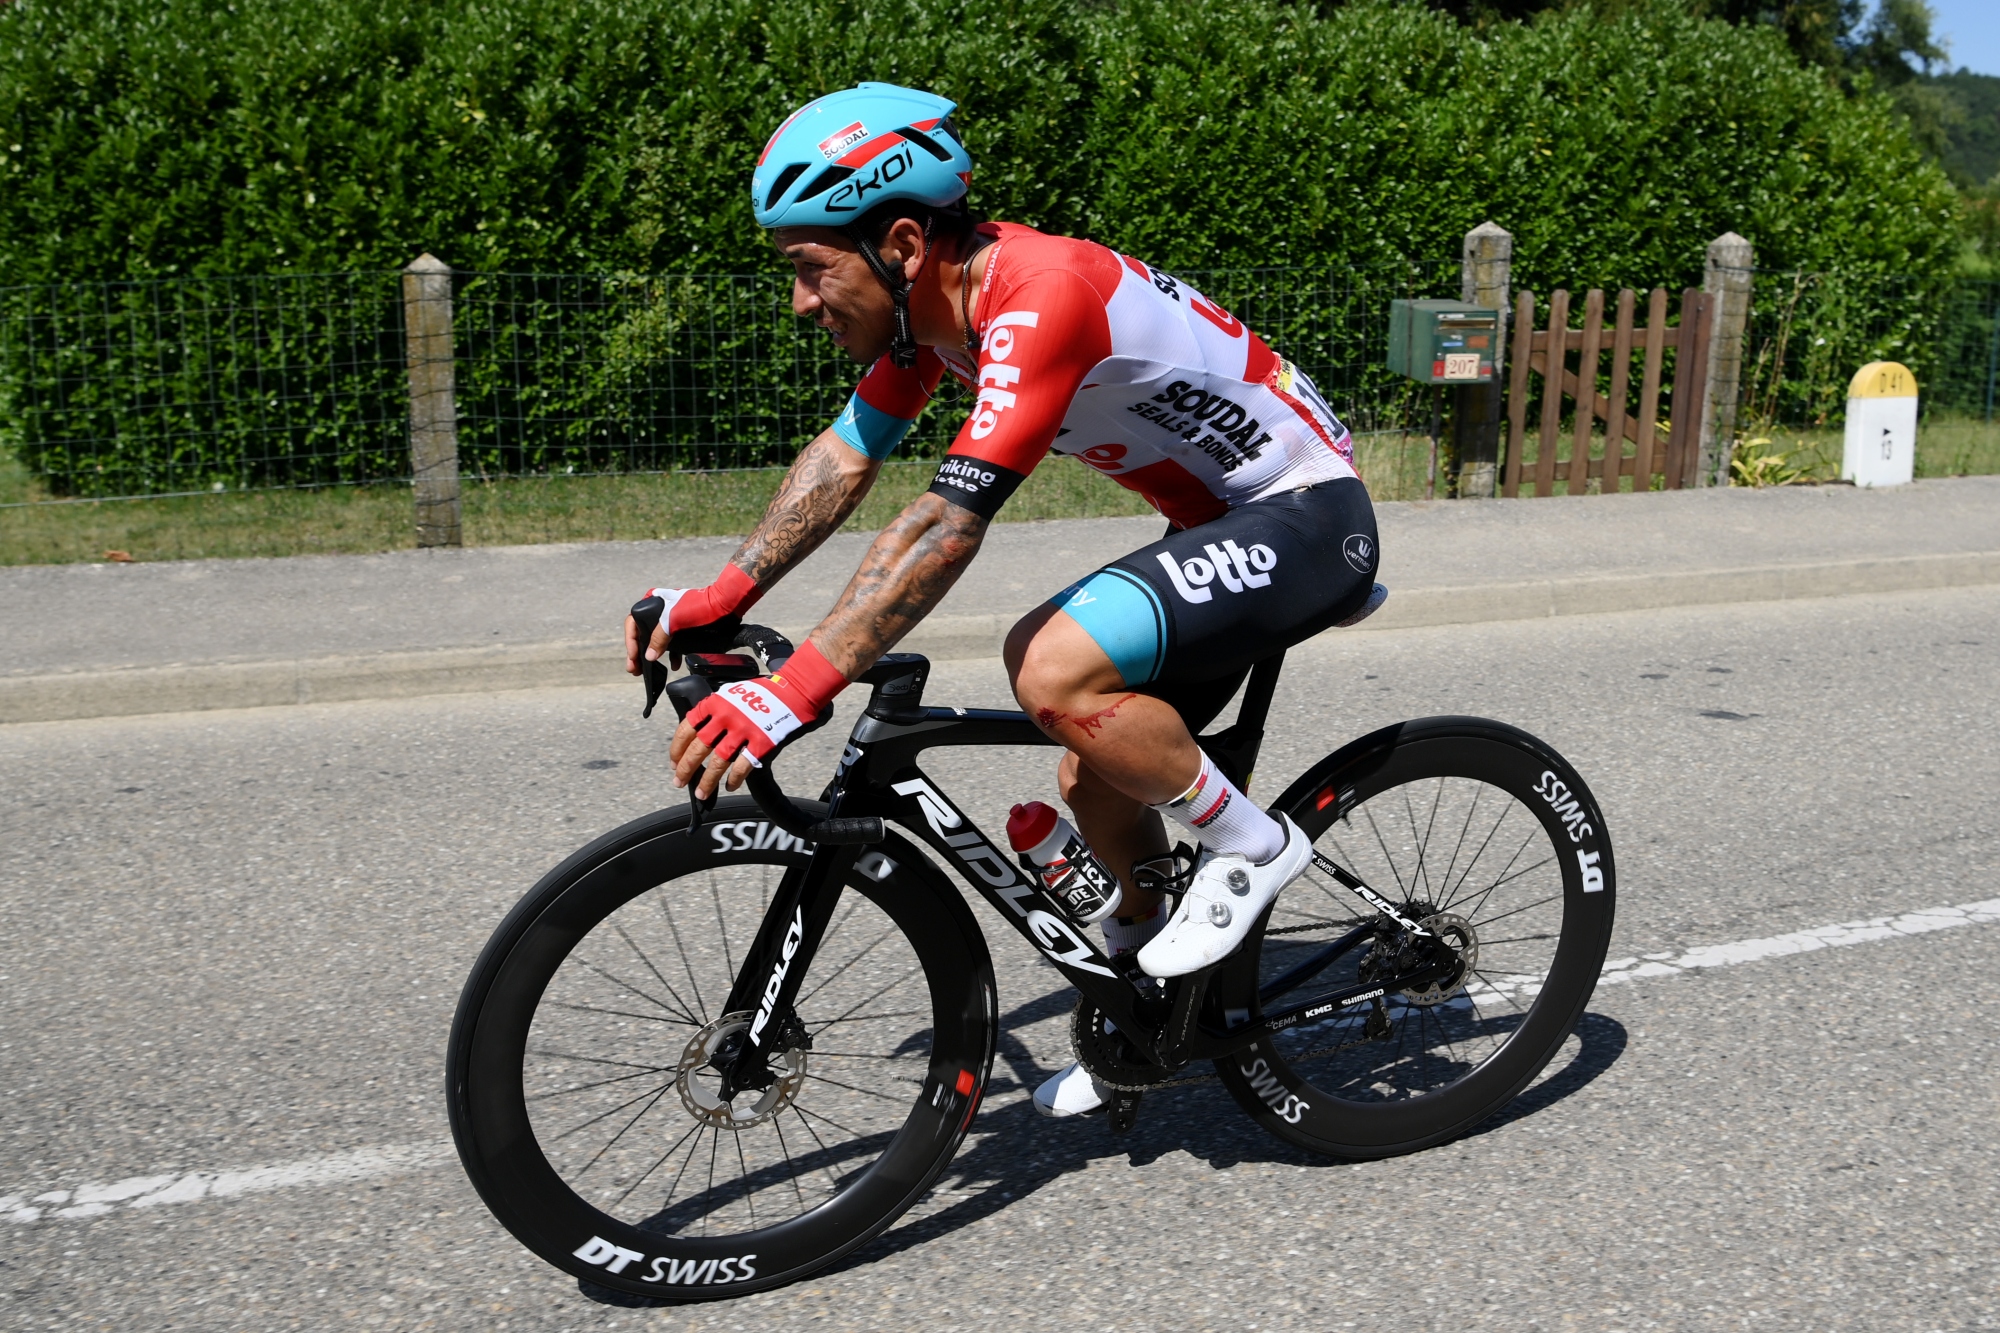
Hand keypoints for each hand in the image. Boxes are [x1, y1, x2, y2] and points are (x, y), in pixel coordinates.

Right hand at [624, 566, 760, 675]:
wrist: (725, 605)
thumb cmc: (699, 606)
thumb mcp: (674, 620)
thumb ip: (659, 638)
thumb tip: (648, 657)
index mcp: (653, 602)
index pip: (633, 623)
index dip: (630, 642)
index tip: (633, 659)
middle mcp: (659, 610)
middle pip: (643, 634)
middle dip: (639, 654)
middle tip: (635, 671)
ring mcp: (672, 620)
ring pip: (657, 641)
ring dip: (653, 657)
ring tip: (648, 672)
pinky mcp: (683, 629)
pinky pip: (672, 644)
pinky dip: (672, 655)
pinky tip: (674, 665)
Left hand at [672, 677, 812, 798]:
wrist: (794, 691)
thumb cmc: (763, 693)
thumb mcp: (732, 694)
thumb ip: (714, 711)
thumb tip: (698, 734)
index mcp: (715, 703)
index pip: (687, 728)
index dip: (677, 749)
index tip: (673, 762)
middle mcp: (726, 717)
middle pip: (699, 748)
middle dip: (685, 768)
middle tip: (678, 781)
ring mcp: (744, 731)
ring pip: (718, 761)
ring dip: (707, 781)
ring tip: (701, 793)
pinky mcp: (762, 743)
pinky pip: (743, 767)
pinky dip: (733, 779)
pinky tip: (729, 787)